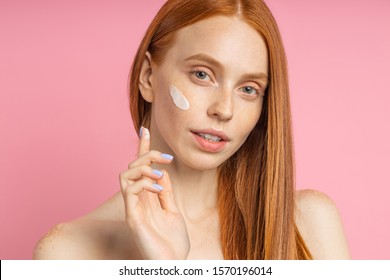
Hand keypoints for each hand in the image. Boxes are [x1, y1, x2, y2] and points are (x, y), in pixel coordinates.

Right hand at [119, 127, 189, 258]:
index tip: (144, 129)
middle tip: (167, 157)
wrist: (172, 263)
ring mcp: (134, 208)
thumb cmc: (172, 242)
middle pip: (132, 166)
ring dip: (143, 168)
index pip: (141, 167)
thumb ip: (165, 193)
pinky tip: (159, 188)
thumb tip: (162, 172)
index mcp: (147, 197)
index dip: (142, 147)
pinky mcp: (133, 217)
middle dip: (147, 154)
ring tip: (161, 173)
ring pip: (125, 175)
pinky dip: (144, 184)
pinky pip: (130, 191)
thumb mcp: (172, 211)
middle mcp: (137, 200)